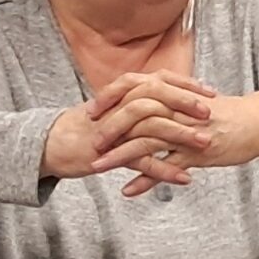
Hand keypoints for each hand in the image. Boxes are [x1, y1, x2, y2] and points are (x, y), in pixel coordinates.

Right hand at [41, 84, 216, 185]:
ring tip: (207, 143)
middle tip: (212, 113)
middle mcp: (119, 107)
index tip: (210, 92)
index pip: (159, 81)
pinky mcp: (109, 154)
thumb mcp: (110, 110)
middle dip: (187, 104)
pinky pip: (141, 161)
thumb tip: (161, 98)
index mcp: (122, 94)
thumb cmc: (81, 130)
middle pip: (158, 97)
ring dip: (182, 135)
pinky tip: (185, 178)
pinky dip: (165, 170)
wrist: (46, 146)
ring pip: (152, 127)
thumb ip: (134, 103)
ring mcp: (114, 130)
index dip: (186, 85)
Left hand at [107, 79, 258, 198]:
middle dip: (108, 129)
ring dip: (118, 155)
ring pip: (145, 141)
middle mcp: (178, 110)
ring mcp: (187, 132)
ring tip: (97, 167)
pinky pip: (167, 167)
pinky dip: (145, 179)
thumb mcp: (195, 103)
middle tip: (90, 142)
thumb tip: (148, 104)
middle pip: (133, 115)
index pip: (134, 88)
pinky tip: (128, 190)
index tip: (93, 110)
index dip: (110, 98)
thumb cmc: (228, 115)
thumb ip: (171, 102)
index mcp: (174, 94)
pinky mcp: (198, 153)